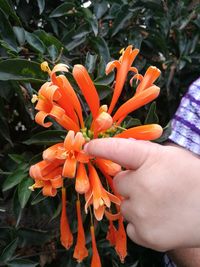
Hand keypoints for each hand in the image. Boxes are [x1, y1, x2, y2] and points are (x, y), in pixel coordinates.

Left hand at [84, 138, 199, 250]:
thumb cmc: (193, 178)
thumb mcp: (172, 156)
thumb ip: (144, 153)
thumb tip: (122, 150)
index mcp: (150, 160)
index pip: (117, 149)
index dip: (100, 147)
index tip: (87, 147)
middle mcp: (142, 185)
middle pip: (118, 182)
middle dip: (130, 183)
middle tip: (151, 186)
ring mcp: (142, 212)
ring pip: (125, 205)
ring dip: (136, 203)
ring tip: (160, 204)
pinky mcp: (145, 235)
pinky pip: (130, 225)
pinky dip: (140, 223)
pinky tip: (159, 219)